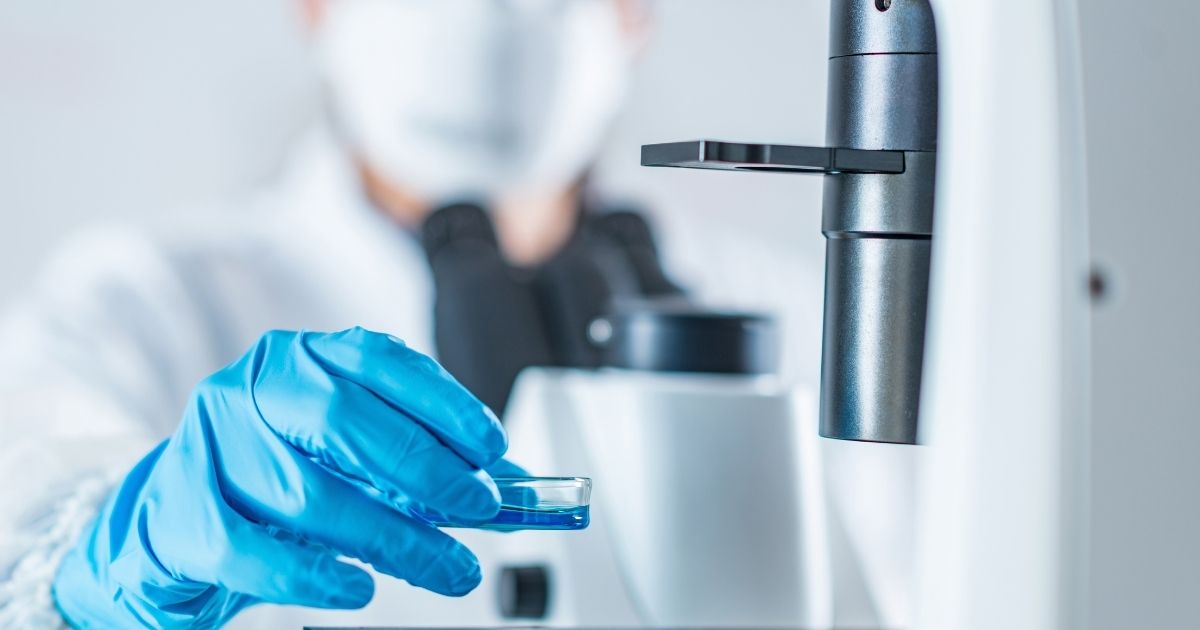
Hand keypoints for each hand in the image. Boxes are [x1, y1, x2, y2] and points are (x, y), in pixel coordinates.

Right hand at [52, 328, 507, 627]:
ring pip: (309, 494)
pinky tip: (360, 587)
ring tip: (447, 569)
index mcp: (302, 359)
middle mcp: (252, 390)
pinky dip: (315, 574)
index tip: (493, 447)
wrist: (169, 522)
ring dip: (393, 539)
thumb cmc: (273, 481)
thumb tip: (512, 489)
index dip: (444, 402)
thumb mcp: (348, 458)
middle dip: (424, 470)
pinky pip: (253, 550)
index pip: (380, 361)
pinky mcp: (182, 515)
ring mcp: (210, 449)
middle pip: (344, 421)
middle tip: (478, 511)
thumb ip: (422, 465)